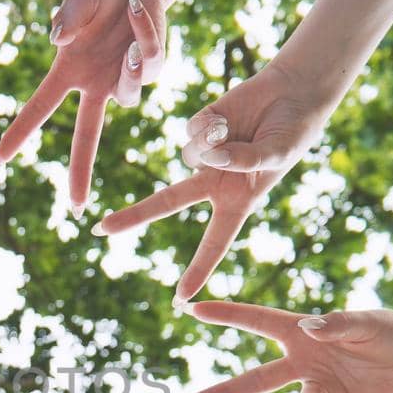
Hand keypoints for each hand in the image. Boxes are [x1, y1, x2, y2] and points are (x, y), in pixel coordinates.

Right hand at [0, 0, 167, 215]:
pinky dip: (145, 34)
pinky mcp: (150, 68)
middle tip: (76, 207)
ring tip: (129, 26)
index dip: (18, 136)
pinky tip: (138, 10)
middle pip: (86, 136)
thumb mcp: (79, 0)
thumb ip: (67, 17)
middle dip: (80, 171)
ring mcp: (123, 80)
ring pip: (128, 94)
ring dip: (130, 68)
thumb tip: (57, 39)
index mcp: (68, 73)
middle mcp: (94, 85)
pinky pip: (150, 63)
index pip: (39, 110)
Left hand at [96, 61, 339, 299]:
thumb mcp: (276, 155)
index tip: (181, 299)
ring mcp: (203, 155)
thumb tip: (211, 158)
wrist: (293, 93)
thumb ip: (245, 160)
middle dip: (134, 215)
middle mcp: (213, 182)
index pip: (214, 243)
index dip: (198, 271)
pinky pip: (191, 131)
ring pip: (188, 156)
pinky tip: (230, 119)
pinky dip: (211, 125)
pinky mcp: (198, 126)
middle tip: (99, 230)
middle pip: (167, 202)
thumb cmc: (292, 133)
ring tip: (241, 134)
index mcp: (236, 201)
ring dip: (214, 145)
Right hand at [180, 303, 392, 392]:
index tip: (192, 308)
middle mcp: (301, 361)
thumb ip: (338, 323)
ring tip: (338, 392)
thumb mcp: (368, 322)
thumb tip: (308, 327)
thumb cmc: (390, 332)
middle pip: (253, 380)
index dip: (225, 315)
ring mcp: (315, 385)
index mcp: (301, 332)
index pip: (255, 322)